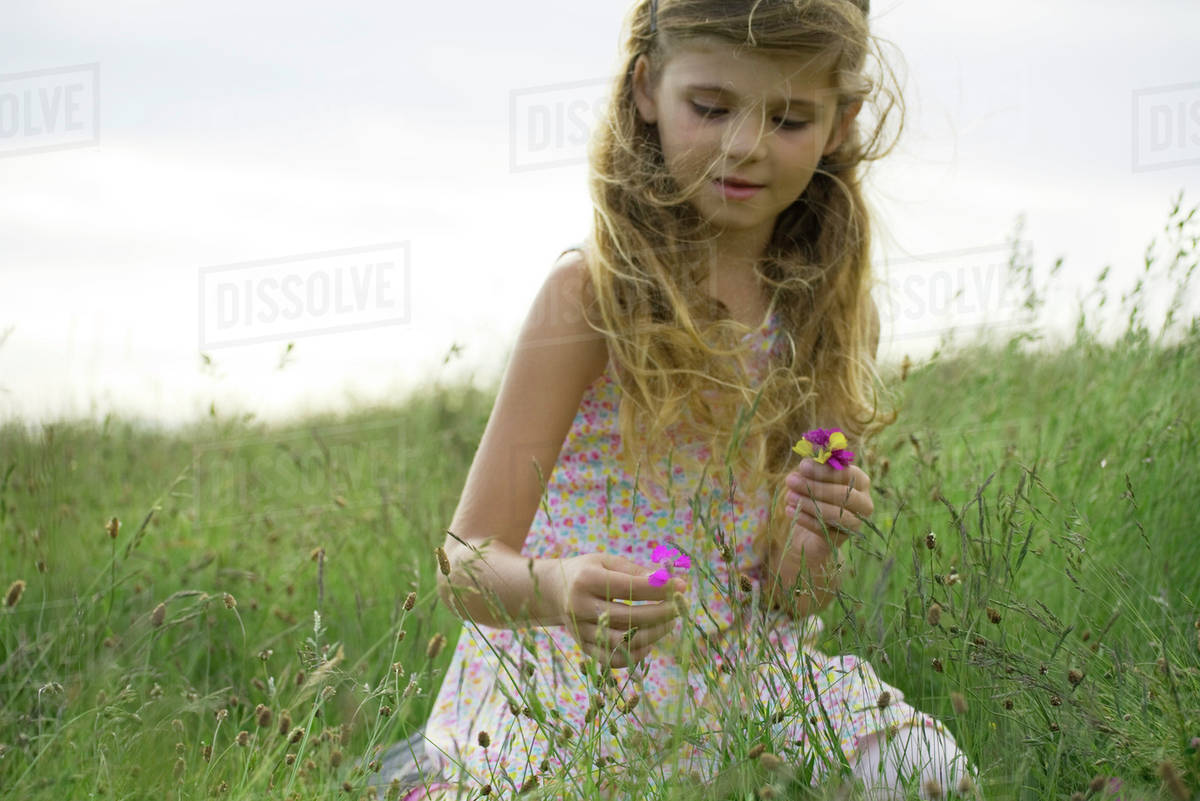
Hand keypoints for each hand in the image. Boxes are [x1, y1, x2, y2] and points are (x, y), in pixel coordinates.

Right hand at [553, 552, 686, 668]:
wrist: (553, 591)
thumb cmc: (588, 572)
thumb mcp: (608, 562)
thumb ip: (637, 571)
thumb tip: (672, 580)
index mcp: (586, 580)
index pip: (630, 587)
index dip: (659, 588)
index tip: (683, 586)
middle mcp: (580, 607)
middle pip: (629, 617)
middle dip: (661, 613)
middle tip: (680, 607)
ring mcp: (580, 630)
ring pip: (623, 642)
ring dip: (652, 635)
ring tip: (668, 623)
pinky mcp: (583, 648)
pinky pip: (613, 660)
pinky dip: (635, 654)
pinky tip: (648, 640)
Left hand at [782, 458, 873, 547]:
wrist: (811, 530)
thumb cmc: (814, 495)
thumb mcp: (813, 478)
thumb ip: (814, 469)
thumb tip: (806, 462)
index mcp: (861, 482)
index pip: (848, 474)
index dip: (825, 470)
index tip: (802, 466)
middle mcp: (864, 503)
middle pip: (843, 494)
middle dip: (814, 486)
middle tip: (790, 480)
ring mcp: (855, 524)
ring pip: (834, 513)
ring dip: (809, 503)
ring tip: (789, 497)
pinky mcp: (840, 539)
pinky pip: (823, 528)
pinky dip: (804, 518)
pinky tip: (789, 510)